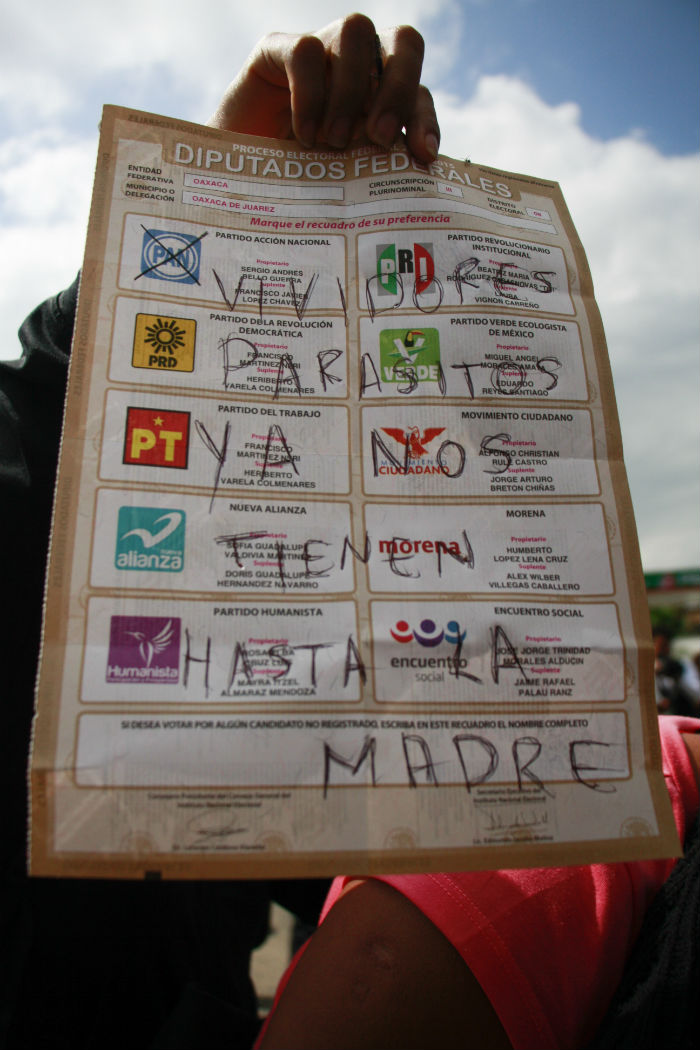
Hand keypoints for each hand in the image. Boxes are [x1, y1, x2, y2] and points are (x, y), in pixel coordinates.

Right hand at [208, 13, 439, 162]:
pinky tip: (304, 136)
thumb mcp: (341, 183)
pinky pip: (305, 51)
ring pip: (356, 32)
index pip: (418, 91)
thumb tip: (415, 180)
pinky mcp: (275, 51)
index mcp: (378, 96)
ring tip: (334, 141)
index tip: (422, 157)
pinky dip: (310, 95)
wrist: (232, 182)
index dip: (424, 120)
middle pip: (403, 42)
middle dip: (399, 88)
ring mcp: (318, 52)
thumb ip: (374, 171)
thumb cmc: (291, 187)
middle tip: (379, 138)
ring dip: (352, 89)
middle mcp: (355, 65)